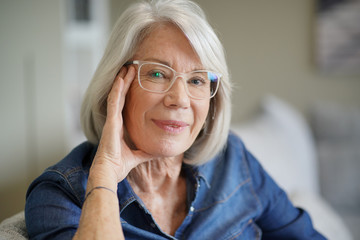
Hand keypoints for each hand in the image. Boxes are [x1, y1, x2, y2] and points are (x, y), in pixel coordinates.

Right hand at [89, 66, 151, 185]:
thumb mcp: (138, 156)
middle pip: (121, 96)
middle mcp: (115, 121)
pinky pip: (114, 102)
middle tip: (131, 68)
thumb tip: (158, 152)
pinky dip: (117, 89)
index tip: (133, 82)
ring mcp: (112, 120)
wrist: (110, 172)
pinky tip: (121, 79)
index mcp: (120, 127)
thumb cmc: (119, 166)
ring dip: (122, 81)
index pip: (125, 105)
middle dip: (125, 82)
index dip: (128, 93)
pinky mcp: (111, 121)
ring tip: (127, 68)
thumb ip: (146, 152)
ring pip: (117, 95)